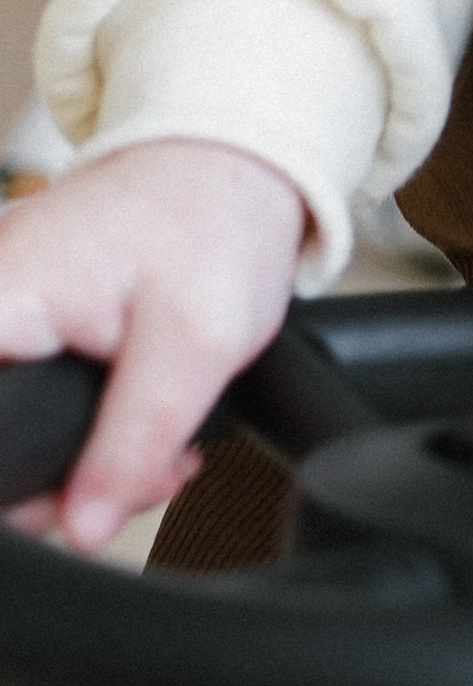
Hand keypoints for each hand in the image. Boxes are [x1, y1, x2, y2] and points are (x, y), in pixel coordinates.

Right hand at [0, 140, 307, 550]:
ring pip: (12, 426)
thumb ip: (133, 441)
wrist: (236, 158)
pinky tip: (136, 423)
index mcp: (0, 301)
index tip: (71, 503)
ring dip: (83, 458)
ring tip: (155, 452)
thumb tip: (84, 527)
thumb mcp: (195, 341)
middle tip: (145, 477)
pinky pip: (30, 394)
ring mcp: (3, 310)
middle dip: (64, 482)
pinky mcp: (26, 318)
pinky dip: (84, 422)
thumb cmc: (216, 218)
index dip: (17, 483)